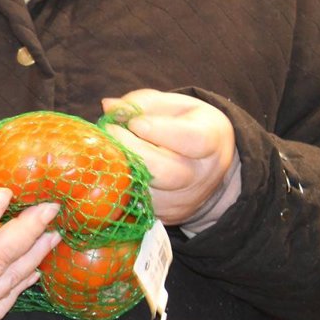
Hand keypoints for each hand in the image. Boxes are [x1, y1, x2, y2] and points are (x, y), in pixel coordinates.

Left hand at [101, 90, 240, 232]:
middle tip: (109, 132)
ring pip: (145, 191)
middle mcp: (202, 175)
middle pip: (164, 171)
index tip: (134, 122)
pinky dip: (120, 187)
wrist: (210, 170)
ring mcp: (184, 200)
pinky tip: (111, 171)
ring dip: (121, 171)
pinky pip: (136, 204)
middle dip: (131, 150)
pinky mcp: (166, 215)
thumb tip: (110, 107)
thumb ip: (143, 103)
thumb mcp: (175, 107)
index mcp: (212, 140)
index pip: (191, 140)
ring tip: (108, 152)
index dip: (158, 131)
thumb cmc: (188, 128)